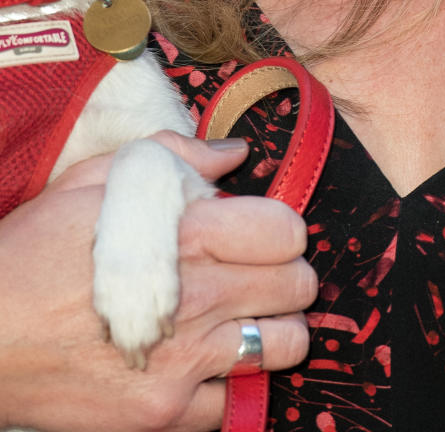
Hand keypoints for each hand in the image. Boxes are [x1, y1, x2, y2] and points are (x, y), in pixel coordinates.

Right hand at [0, 133, 316, 431]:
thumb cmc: (32, 254)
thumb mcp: (94, 182)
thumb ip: (175, 159)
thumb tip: (234, 154)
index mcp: (183, 233)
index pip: (285, 230)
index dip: (279, 228)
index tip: (259, 233)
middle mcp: (194, 298)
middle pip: (297, 285)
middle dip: (285, 274)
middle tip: (257, 274)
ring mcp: (182, 362)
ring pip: (286, 345)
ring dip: (274, 327)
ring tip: (243, 318)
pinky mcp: (163, 412)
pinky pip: (237, 401)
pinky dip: (229, 382)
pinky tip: (202, 363)